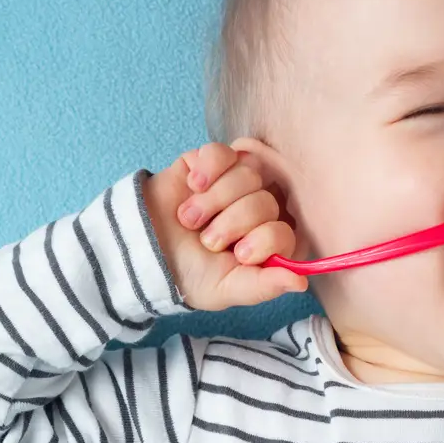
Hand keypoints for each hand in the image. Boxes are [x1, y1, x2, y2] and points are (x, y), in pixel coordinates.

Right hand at [144, 140, 307, 310]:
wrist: (142, 252)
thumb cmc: (187, 274)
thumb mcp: (225, 289)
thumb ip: (263, 287)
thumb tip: (301, 283)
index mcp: (265, 240)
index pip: (286, 230)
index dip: (264, 241)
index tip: (239, 254)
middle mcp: (256, 208)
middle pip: (265, 201)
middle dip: (232, 224)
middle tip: (206, 239)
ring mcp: (235, 182)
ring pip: (247, 174)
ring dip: (213, 202)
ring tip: (189, 219)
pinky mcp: (210, 161)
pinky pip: (222, 152)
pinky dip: (207, 169)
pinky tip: (192, 186)